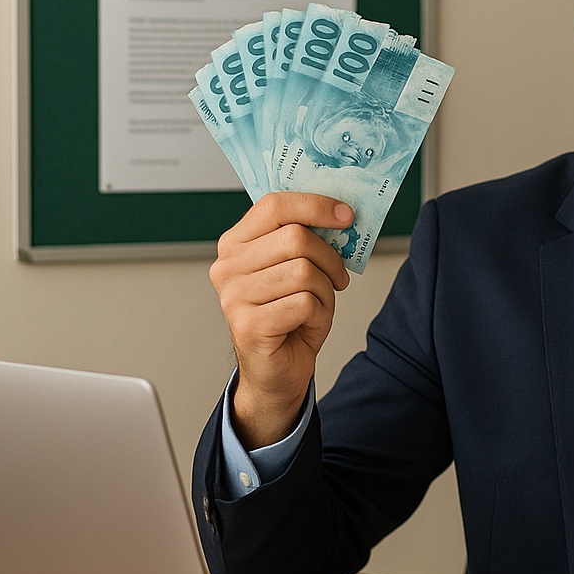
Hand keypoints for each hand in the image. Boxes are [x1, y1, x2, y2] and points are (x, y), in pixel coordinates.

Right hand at [209, 193, 352, 448]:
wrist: (278, 368)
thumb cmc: (290, 314)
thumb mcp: (297, 267)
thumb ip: (305, 237)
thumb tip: (340, 211)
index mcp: (236, 244)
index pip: (274, 205)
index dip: (315, 205)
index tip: (346, 215)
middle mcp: (227, 267)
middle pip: (296, 238)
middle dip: (330, 257)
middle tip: (338, 276)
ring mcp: (234, 297)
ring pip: (303, 271)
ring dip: (325, 290)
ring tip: (318, 303)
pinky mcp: (249, 325)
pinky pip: (304, 303)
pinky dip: (320, 312)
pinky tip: (308, 322)